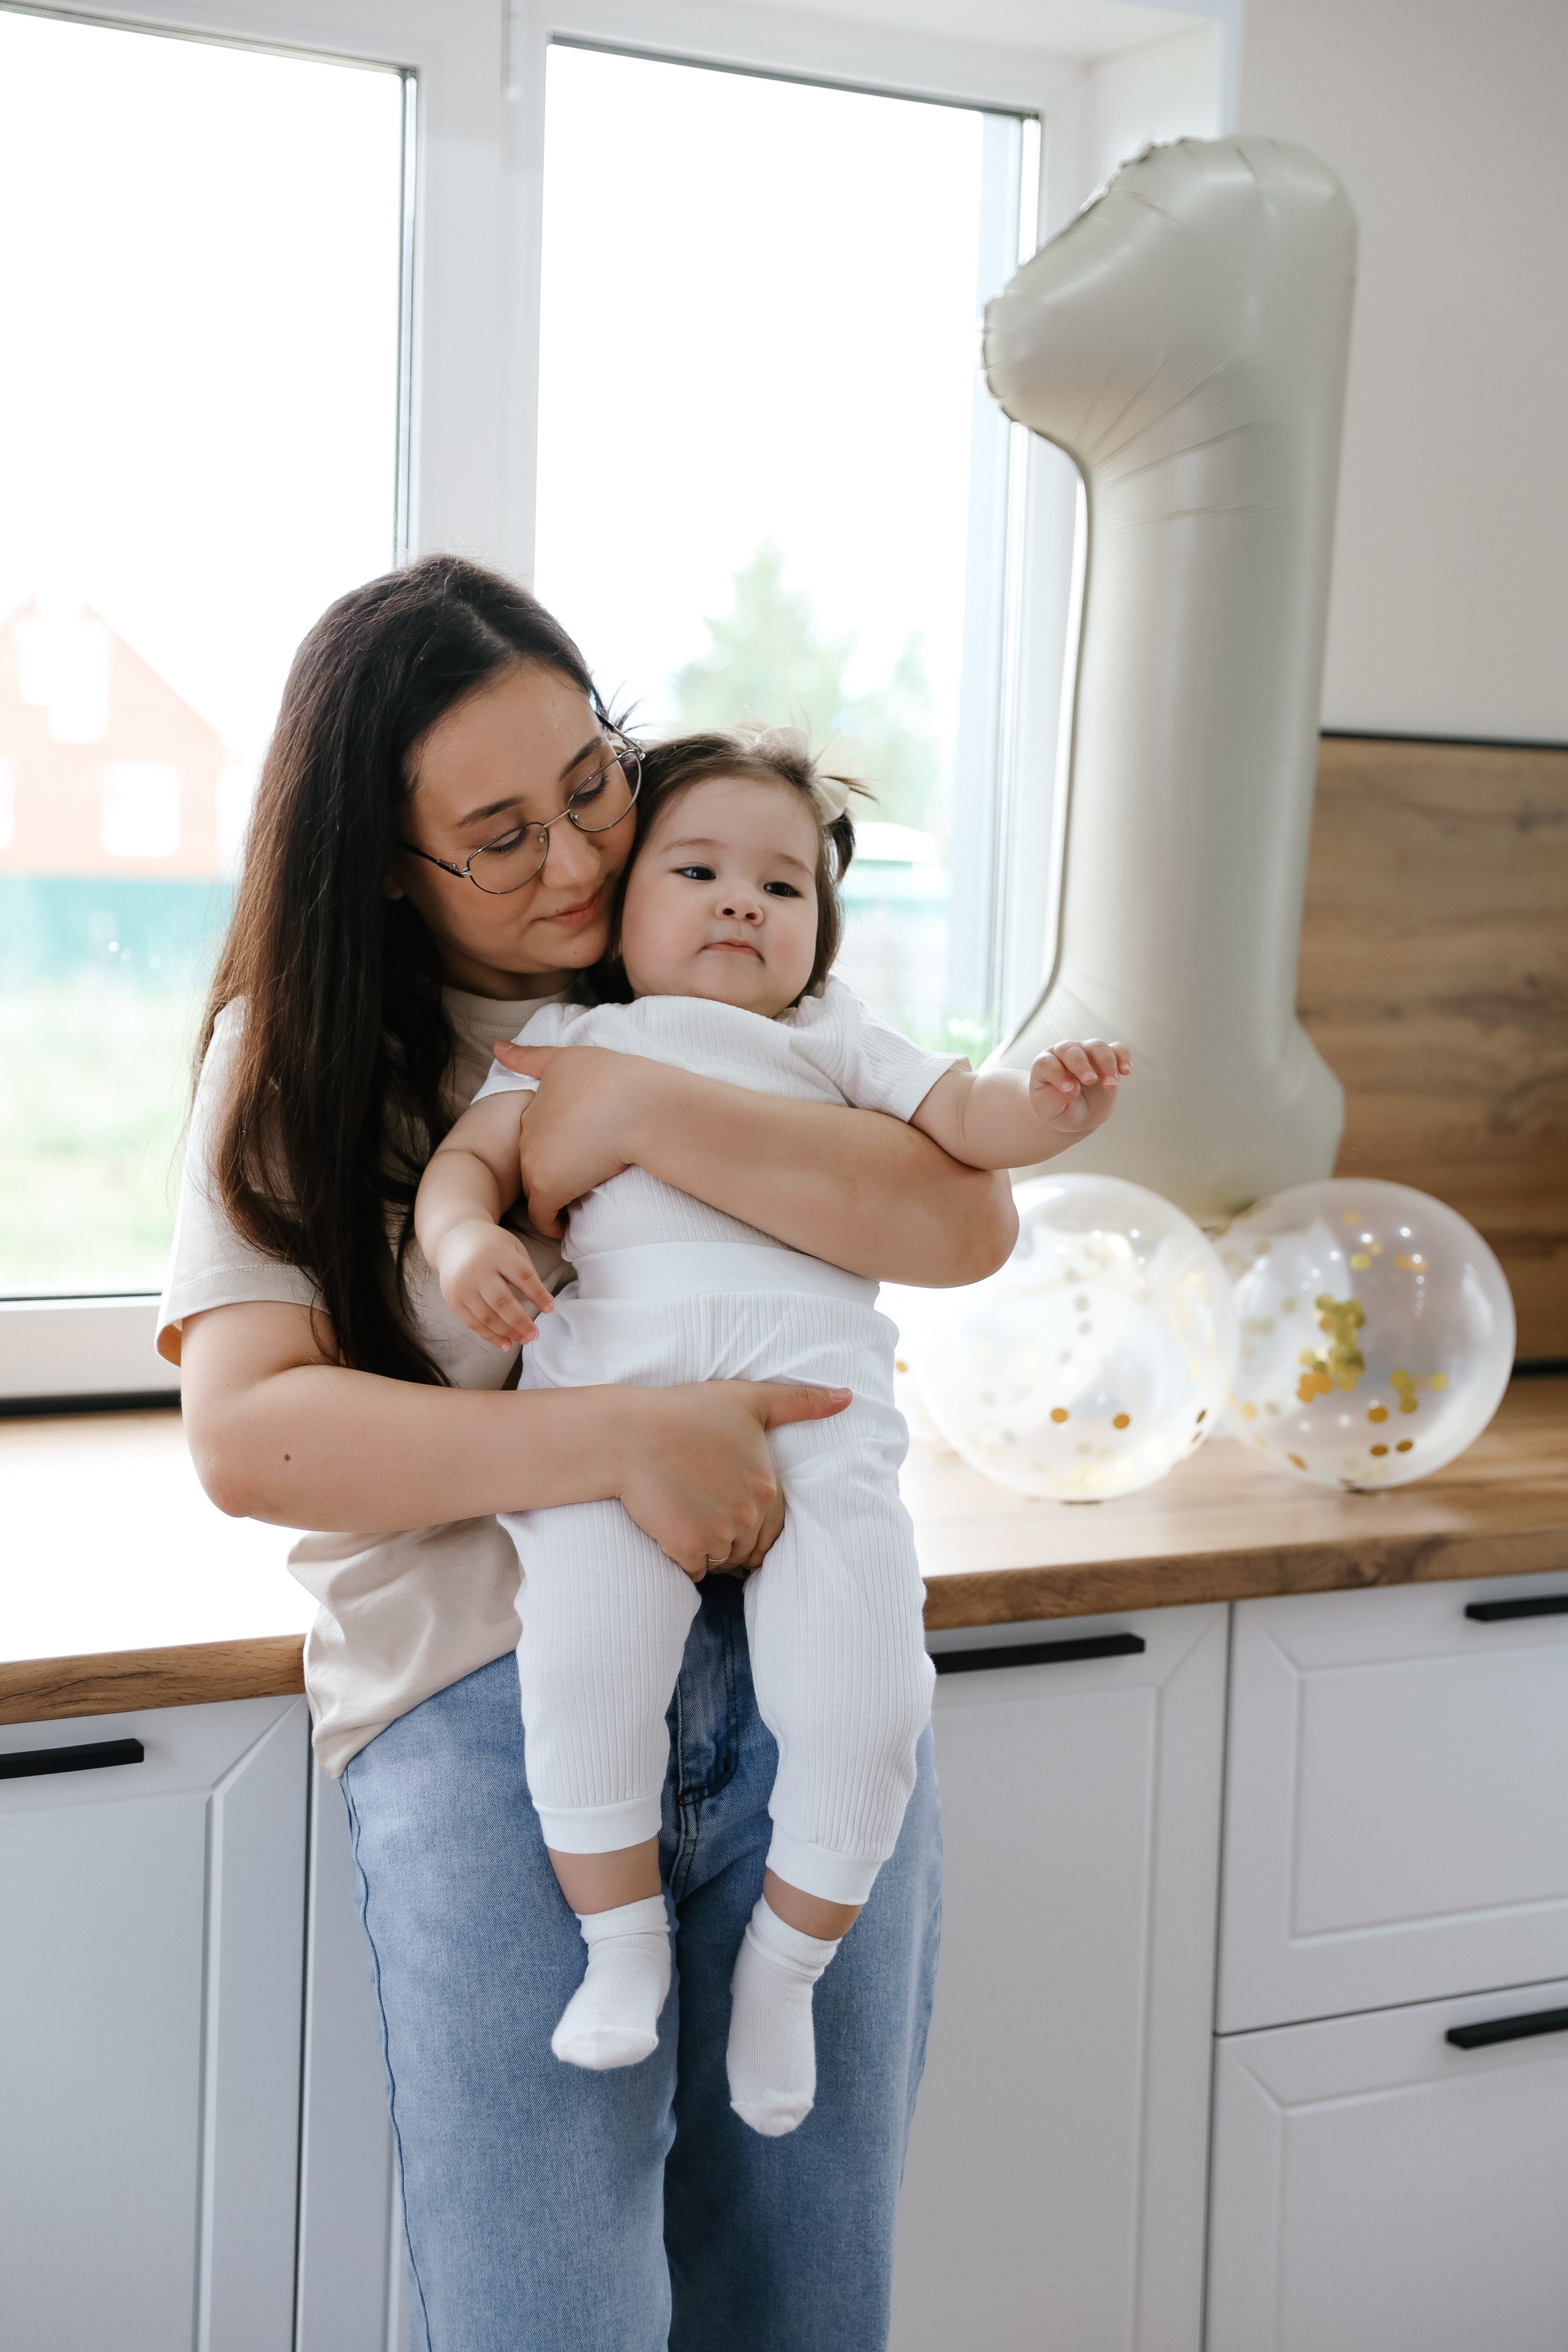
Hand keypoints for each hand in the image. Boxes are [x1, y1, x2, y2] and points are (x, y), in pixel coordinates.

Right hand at [433, 1218, 554, 1349]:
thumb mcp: (512, 1248)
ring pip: (487, 1317)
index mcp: (497, 1253)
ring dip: (508, 1332)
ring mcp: (462, 1287)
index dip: (537, 1294)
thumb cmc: (491, 1247)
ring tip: (525, 1339)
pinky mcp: (453, 1300)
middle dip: (520, 1322)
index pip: (522, 1276)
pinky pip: (473, 1323)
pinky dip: (490, 1336)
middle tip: (535, 1334)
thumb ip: (526, 1272)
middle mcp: (477, 1270)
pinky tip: (506, 1343)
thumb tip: (541, 1301)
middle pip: (501, 1302)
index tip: (550, 1308)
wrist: (454, 1241)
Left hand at [492, 1041, 653, 1238]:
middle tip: (582, 1176)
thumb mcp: (567, 1059)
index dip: (553, 1145)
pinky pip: (544, 1217)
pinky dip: (554, 1223)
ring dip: (554, 1195)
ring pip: (538, 1188)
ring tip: (579, 1199)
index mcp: (532, 1107)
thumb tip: (497, 1048)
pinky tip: (568, 1225)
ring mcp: (534, 1163)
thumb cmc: (612, 1078)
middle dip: (552, 1171)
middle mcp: (526, 1135)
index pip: (536, 1135)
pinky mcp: (547, 1189)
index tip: (570, 1152)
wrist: (636, 1107)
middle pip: (534, 1162)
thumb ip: (531, 1057)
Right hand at [612, 1380, 851, 1579]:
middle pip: (747, 1547)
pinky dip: (685, 1560)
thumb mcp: (749, 1399)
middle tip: (701, 1507)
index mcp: (767, 1488)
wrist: (631, 1433)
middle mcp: (748, 1515)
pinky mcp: (686, 1548)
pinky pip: (694, 1572)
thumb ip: (801, 1401)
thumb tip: (847, 1396)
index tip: (725, 1500)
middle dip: (730, 1535)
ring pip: (722, 1560)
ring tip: (685, 1514)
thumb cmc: (687, 1412)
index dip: (750, 1517)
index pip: (772, 1525)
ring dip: (708, 1549)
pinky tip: (671, 1531)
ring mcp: (717, 1535)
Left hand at [1030, 1039, 1130, 1135]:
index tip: (1068, 1090)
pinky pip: (1118, 1050)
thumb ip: (1054, 1100)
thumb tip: (1072, 1088)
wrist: (1077, 1114)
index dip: (1056, 1074)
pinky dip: (1124, 1057)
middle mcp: (1065, 1054)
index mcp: (1045, 1065)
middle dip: (1082, 1064)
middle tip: (1090, 1081)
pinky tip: (1126, 1071)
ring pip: (1097, 1047)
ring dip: (1106, 1064)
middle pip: (1071, 1050)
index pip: (1047, 1063)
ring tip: (1110, 1085)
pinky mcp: (1107, 1059)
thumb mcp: (1050, 1111)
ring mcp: (1087, 1053)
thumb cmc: (1059, 1110)